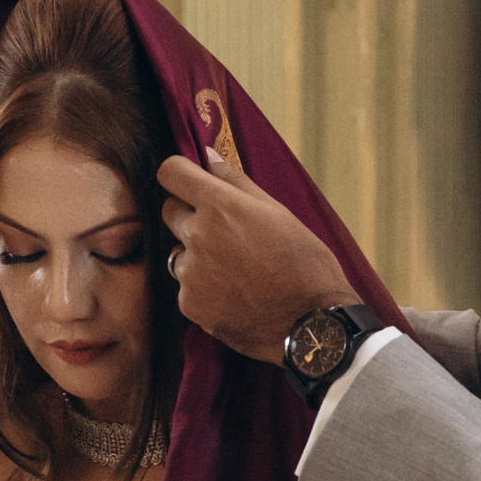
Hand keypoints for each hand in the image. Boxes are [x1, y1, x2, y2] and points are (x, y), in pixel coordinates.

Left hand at [157, 152, 360, 361]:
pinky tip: (234, 295)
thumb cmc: (304, 263)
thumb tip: (208, 156)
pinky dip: (203, 289)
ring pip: (178, 253)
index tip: (189, 180)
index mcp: (220, 206)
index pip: (170, 173)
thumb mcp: (278, 212)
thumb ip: (236, 182)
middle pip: (169, 211)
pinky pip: (186, 287)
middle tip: (224, 231)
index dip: (179, 174)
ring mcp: (190, 274)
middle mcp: (198, 237)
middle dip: (189, 215)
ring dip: (197, 256)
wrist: (311, 324)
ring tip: (235, 270)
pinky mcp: (189, 305)